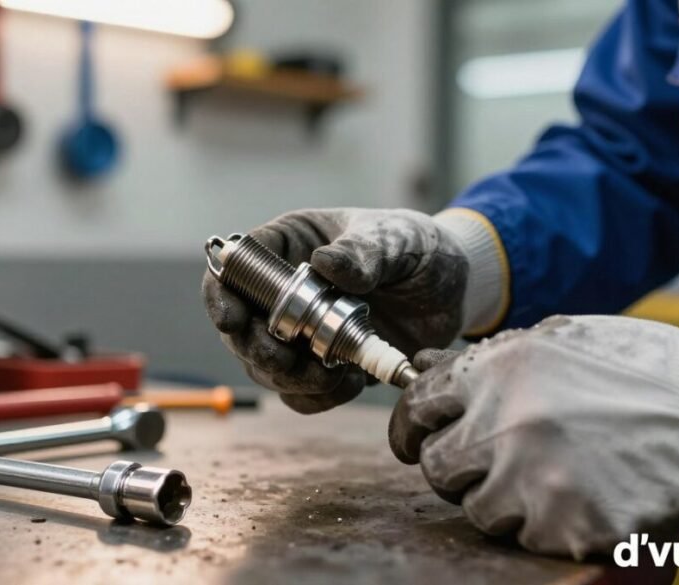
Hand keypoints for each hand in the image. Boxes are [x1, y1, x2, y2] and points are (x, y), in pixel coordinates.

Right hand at [203, 207, 492, 413]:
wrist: (456, 289)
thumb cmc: (419, 248)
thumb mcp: (398, 240)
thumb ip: (366, 250)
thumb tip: (325, 264)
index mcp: (291, 245)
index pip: (236, 267)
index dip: (222, 295)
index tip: (231, 321)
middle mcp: (285, 291)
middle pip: (241, 326)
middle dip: (257, 349)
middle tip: (285, 360)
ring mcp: (301, 332)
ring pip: (266, 365)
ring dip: (289, 379)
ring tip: (331, 374)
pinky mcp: (323, 365)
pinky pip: (300, 393)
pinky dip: (315, 397)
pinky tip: (347, 385)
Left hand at [389, 315, 678, 557]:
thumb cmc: (636, 366)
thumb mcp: (556, 337)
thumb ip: (487, 358)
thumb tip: (425, 366)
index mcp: (495, 372)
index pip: (416, 407)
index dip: (411, 425)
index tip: (415, 439)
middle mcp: (504, 426)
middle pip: (436, 466)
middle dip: (454, 467)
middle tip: (485, 463)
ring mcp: (534, 482)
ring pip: (477, 510)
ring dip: (501, 499)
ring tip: (546, 477)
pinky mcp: (568, 528)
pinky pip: (528, 538)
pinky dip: (547, 524)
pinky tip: (580, 495)